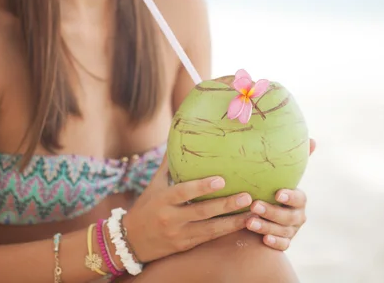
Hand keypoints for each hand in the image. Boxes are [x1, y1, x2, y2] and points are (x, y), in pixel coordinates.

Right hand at [123, 157, 251, 262]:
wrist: (131, 241)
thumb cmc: (146, 207)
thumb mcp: (154, 185)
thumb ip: (168, 164)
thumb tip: (177, 137)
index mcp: (162, 200)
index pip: (183, 193)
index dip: (201, 187)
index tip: (221, 180)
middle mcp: (171, 218)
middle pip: (201, 212)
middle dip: (225, 205)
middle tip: (247, 196)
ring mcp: (179, 234)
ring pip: (210, 230)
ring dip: (232, 222)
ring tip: (252, 213)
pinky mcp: (185, 246)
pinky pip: (209, 239)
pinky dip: (226, 232)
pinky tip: (242, 225)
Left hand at [246, 138, 316, 250]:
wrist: (254, 210)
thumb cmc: (265, 188)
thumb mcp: (272, 174)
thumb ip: (288, 159)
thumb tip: (312, 139)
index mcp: (297, 198)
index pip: (299, 197)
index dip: (290, 195)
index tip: (277, 192)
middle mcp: (297, 215)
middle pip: (290, 216)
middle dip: (272, 211)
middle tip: (254, 205)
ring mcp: (291, 230)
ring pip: (283, 231)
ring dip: (267, 226)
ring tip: (248, 221)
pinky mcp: (283, 242)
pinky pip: (282, 245)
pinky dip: (275, 242)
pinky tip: (263, 239)